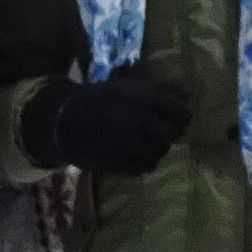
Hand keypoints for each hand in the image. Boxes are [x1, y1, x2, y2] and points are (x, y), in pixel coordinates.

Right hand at [21, 67, 190, 177]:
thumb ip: (156, 88)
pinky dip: (143, 163)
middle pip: (171, 134)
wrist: (64, 120)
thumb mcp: (126, 84)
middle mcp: (137, 120)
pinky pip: (143, 168)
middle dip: (170, 134)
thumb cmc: (99, 98)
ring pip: (159, 153)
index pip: (179, 111)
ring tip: (148, 146)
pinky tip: (137, 156)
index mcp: (140, 97)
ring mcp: (127, 143)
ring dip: (156, 150)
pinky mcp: (118, 162)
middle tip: (163, 134)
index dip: (182, 117)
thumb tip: (187, 94)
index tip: (177, 119)